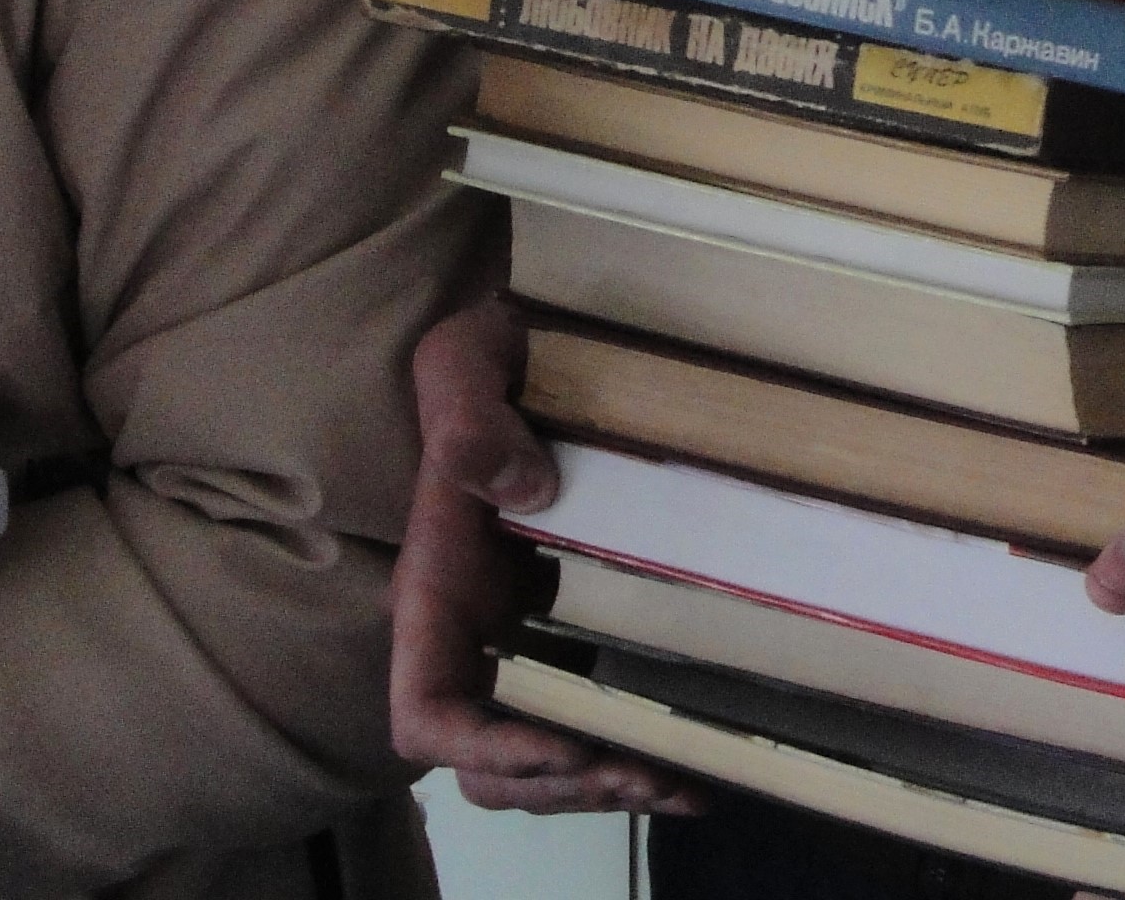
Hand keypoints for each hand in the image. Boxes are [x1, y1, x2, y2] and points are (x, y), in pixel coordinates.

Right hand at [384, 294, 697, 816]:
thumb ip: (468, 416)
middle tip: (648, 774)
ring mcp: (529, 635)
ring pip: (545, 755)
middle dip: (563, 785)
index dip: (485, 750)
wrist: (536, 338)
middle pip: (492, 762)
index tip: (564, 746)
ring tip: (680, 781)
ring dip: (605, 784)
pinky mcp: (582, 625)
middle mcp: (477, 629)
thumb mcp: (464, 358)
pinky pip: (594, 715)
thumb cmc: (493, 349)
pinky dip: (635, 752)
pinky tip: (696, 761)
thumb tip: (523, 487)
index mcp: (437, 588)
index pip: (427, 712)